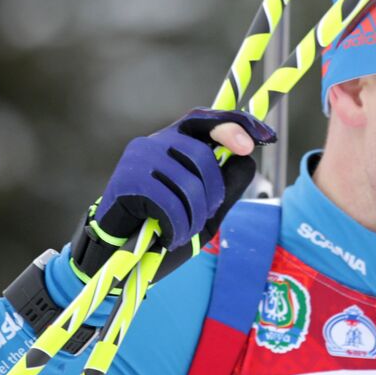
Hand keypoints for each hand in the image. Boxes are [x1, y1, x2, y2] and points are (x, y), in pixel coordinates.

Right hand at [71, 109, 276, 277]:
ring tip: (182, 231)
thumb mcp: (206, 209)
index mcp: (174, 142)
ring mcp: (139, 160)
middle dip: (213, 194)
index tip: (257, 142)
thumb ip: (228, 184)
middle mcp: (155, 142)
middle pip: (204, 157)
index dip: (234, 125)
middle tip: (201, 217)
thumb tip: (247, 156)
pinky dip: (177, 227)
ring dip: (194, 216)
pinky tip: (168, 237)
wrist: (117, 254)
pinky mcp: (127, 182)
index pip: (205, 120)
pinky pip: (168, 203)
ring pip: (189, 183)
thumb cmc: (163, 227)